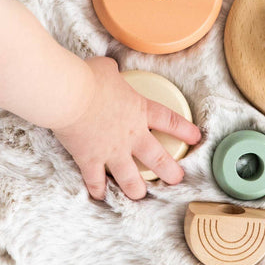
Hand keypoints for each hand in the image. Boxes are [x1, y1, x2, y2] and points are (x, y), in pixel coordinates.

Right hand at [51, 56, 201, 199]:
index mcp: (139, 110)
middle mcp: (131, 135)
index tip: (195, 138)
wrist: (69, 95)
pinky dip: (98, 189)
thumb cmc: (88, 78)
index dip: (184, 130)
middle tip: (176, 178)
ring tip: (140, 195)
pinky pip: (96, 181)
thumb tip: (108, 69)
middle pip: (158, 158)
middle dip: (170, 171)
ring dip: (137, 189)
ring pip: (131, 178)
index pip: (169, 121)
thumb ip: (112, 72)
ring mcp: (111, 151)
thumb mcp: (106, 68)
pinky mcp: (90, 160)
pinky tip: (100, 195)